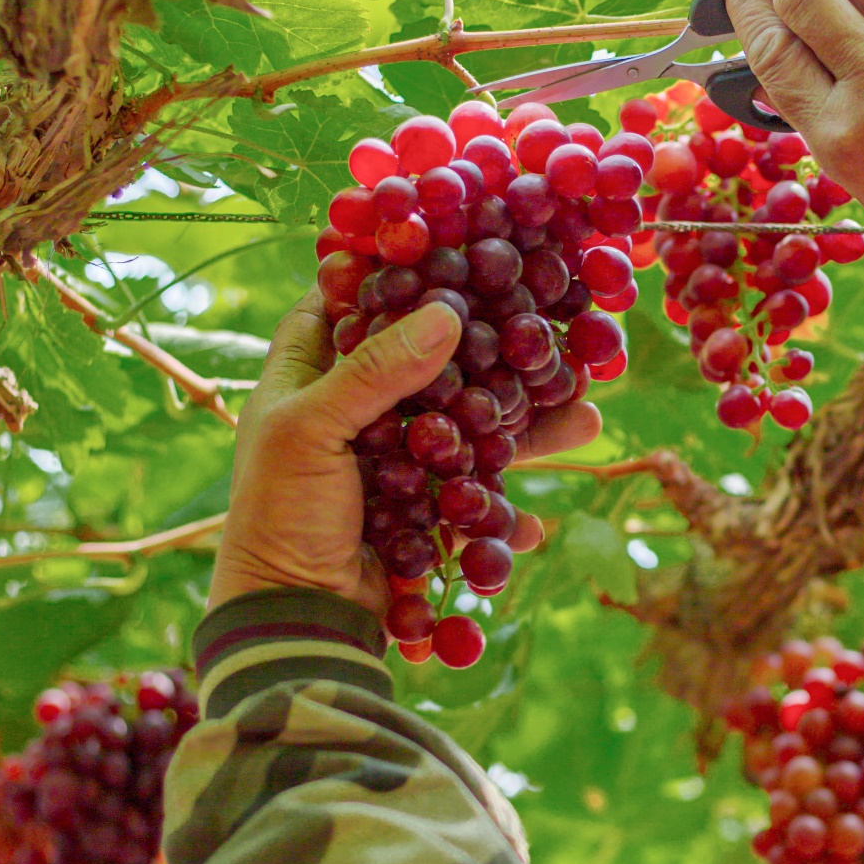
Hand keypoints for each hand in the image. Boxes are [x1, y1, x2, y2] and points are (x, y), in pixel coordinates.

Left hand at [208, 293, 601, 614]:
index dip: (400, 271)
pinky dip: (508, 506)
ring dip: (525, 424)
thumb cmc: (278, 515)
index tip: (460, 247)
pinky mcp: (425, 507)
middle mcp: (356, 406)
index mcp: (310, 371)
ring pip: (471, 424)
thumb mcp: (311, 432)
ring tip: (585, 413)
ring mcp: (396, 457)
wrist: (292, 617)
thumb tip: (449, 315)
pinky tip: (537, 520)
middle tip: (550, 326)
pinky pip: (479, 493)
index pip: (354, 299)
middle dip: (494, 346)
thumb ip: (376, 372)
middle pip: (433, 359)